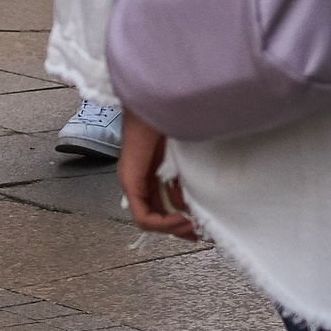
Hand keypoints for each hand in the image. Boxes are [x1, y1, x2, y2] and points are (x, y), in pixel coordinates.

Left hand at [118, 109, 201, 239]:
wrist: (159, 95)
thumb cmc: (174, 115)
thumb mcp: (184, 152)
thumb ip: (187, 172)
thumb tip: (200, 193)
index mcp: (151, 168)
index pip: (162, 202)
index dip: (180, 217)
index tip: (200, 223)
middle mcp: (138, 177)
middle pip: (155, 214)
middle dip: (177, 228)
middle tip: (198, 235)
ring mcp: (132, 180)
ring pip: (148, 218)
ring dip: (171, 229)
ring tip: (192, 230)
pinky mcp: (130, 180)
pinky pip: (142, 215)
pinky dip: (162, 224)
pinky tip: (180, 221)